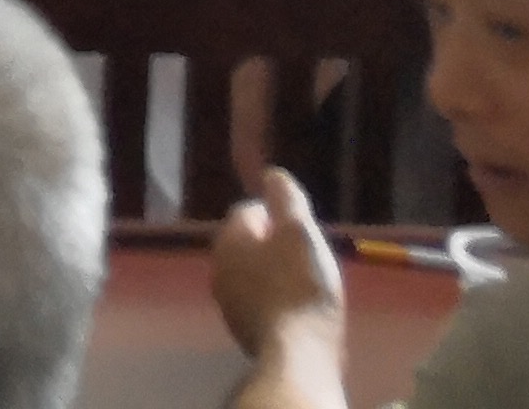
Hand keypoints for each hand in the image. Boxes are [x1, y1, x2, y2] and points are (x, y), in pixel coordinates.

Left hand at [213, 167, 346, 356]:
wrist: (297, 354)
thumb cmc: (300, 286)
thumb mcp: (299, 232)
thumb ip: (285, 199)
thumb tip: (271, 174)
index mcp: (228, 239)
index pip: (249, 211)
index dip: (279, 216)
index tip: (304, 232)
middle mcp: (219, 268)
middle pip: (250, 245)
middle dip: (277, 247)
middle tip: (309, 259)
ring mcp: (228, 302)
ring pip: (254, 275)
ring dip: (278, 275)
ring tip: (309, 285)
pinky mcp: (242, 330)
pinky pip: (261, 303)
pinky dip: (278, 301)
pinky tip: (299, 311)